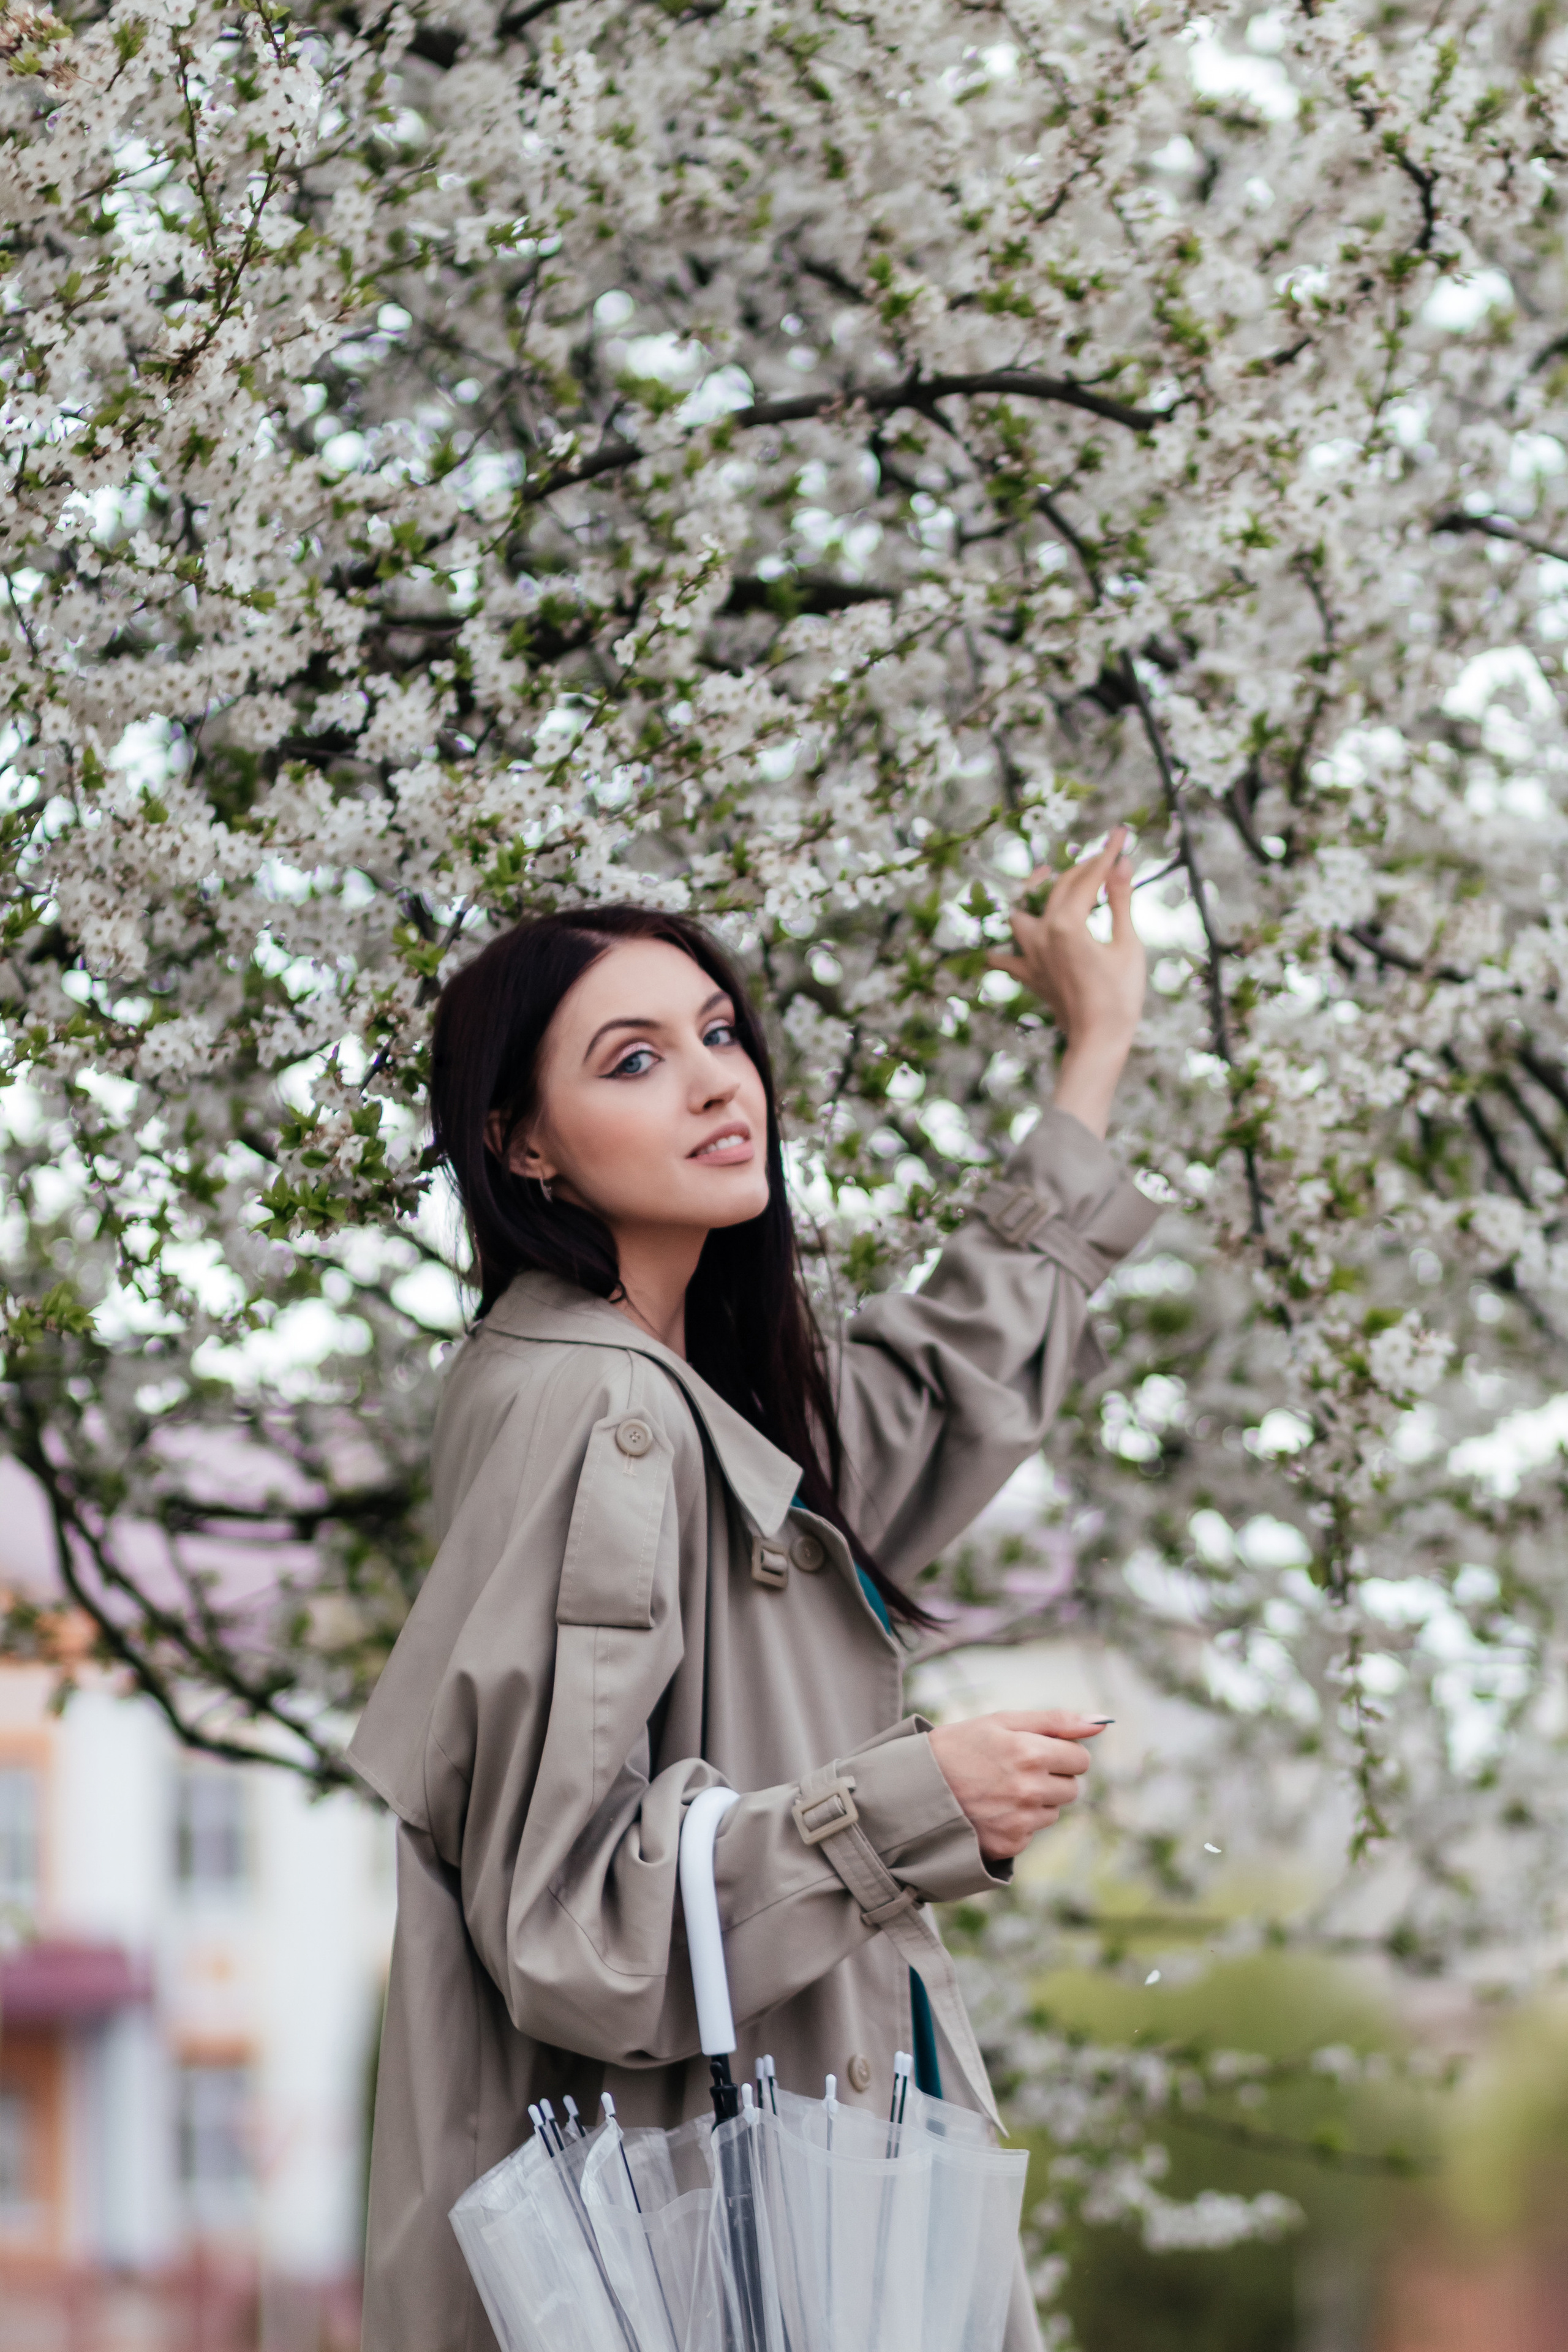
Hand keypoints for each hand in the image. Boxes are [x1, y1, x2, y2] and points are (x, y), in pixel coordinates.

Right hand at [927, 1711, 1107, 1862]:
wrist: (915, 1787)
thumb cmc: (960, 1746)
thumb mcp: (1003, 1722)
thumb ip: (1055, 1721)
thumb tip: (1101, 1723)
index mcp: (1030, 1753)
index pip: (1081, 1759)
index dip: (1061, 1753)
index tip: (1038, 1750)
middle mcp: (1029, 1790)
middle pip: (1072, 1787)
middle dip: (1052, 1777)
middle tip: (1016, 1769)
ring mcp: (1019, 1821)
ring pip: (1053, 1811)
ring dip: (1036, 1801)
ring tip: (999, 1789)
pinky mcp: (1008, 1845)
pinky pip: (1031, 1833)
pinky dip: (1017, 1823)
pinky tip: (991, 1810)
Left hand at [987, 827, 1145, 1137]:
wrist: (1099, 1041)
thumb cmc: (1120, 997)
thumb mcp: (1127, 944)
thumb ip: (1119, 900)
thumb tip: (1120, 863)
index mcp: (1066, 925)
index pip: (1088, 878)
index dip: (1106, 854)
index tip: (1119, 833)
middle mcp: (1041, 936)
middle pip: (1059, 888)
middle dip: (1083, 869)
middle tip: (1106, 859)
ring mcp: (1031, 957)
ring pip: (1020, 914)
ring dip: (1033, 895)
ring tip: (1047, 879)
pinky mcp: (1029, 976)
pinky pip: (1005, 958)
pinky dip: (1005, 948)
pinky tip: (1008, 943)